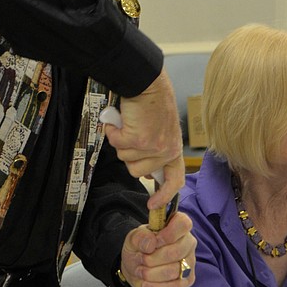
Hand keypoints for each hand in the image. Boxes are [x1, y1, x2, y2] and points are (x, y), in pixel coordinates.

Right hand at [103, 69, 184, 209]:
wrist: (147, 82)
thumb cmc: (152, 103)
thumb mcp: (161, 130)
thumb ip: (156, 151)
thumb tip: (147, 173)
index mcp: (174, 149)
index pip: (174, 180)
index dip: (164, 195)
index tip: (152, 204)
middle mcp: (166, 151)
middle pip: (137, 171)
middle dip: (129, 154)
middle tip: (132, 134)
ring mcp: (152, 147)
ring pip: (125, 158)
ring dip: (121, 141)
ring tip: (129, 123)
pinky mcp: (138, 140)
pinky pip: (116, 143)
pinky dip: (112, 131)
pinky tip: (119, 120)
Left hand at [119, 212, 195, 286]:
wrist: (137, 267)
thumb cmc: (139, 248)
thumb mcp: (133, 238)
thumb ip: (140, 237)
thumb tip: (151, 243)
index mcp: (177, 225)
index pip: (183, 223)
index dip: (168, 233)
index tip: (154, 241)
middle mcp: (188, 243)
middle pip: (176, 251)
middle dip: (153, 258)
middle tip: (141, 258)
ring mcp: (189, 262)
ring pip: (174, 270)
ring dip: (152, 273)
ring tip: (140, 271)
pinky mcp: (187, 280)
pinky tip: (145, 284)